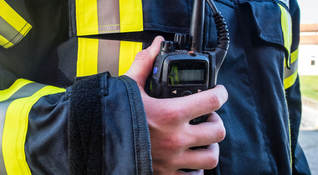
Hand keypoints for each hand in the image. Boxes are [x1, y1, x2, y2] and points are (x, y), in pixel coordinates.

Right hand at [124, 36, 227, 174]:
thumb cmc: (112, 116)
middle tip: (207, 118)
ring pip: (211, 158)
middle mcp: (176, 139)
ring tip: (201, 141)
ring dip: (210, 148)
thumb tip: (155, 45)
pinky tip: (187, 159)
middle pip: (218, 131)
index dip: (221, 94)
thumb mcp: (128, 87)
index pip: (213, 101)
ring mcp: (173, 160)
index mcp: (171, 114)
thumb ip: (144, 64)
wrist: (96, 144)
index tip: (219, 92)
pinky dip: (195, 169)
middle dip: (216, 123)